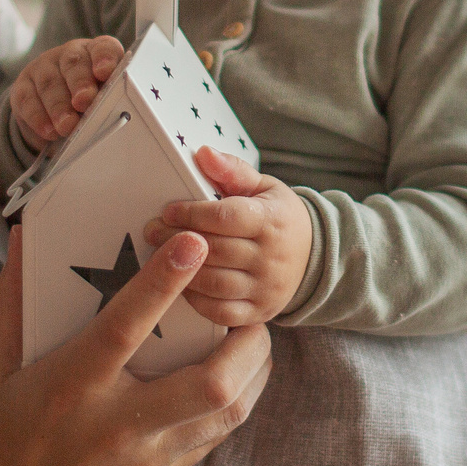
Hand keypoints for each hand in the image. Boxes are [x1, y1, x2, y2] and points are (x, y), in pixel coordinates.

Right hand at [0, 226, 273, 465]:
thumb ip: (12, 305)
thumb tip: (20, 241)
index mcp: (72, 387)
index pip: (125, 327)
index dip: (163, 283)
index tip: (195, 245)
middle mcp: (117, 423)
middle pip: (209, 384)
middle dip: (244, 342)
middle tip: (248, 310)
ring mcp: (146, 457)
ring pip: (227, 414)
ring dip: (253, 372)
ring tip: (253, 339)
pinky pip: (214, 437)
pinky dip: (235, 403)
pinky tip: (235, 381)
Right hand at [9, 35, 127, 150]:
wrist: (54, 113)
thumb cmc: (89, 104)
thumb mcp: (104, 100)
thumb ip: (111, 103)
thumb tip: (118, 120)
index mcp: (96, 54)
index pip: (103, 48)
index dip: (105, 58)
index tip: (105, 73)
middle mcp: (70, 54)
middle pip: (74, 64)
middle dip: (80, 84)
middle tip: (84, 102)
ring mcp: (44, 67)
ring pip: (50, 82)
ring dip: (59, 106)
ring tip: (67, 126)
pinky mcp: (23, 85)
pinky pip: (28, 99)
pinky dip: (38, 117)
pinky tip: (48, 131)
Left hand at [142, 147, 313, 326]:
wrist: (314, 257)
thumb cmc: (278, 217)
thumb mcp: (263, 186)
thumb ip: (232, 170)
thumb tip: (203, 153)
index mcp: (271, 220)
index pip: (225, 217)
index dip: (191, 213)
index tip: (168, 211)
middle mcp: (271, 257)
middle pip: (215, 249)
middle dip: (176, 239)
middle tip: (153, 231)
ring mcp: (266, 288)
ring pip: (214, 282)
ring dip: (181, 270)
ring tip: (162, 255)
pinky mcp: (259, 311)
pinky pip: (220, 312)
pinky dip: (196, 299)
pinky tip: (182, 282)